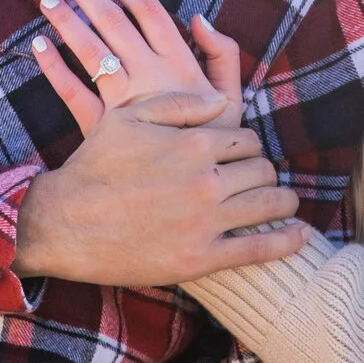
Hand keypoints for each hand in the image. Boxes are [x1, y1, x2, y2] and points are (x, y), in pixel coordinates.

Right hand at [12, 90, 307, 285]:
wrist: (63, 223)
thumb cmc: (94, 166)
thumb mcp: (128, 118)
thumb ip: (179, 104)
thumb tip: (220, 103)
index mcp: (193, 143)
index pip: (246, 139)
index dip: (247, 146)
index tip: (241, 155)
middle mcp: (206, 181)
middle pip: (262, 170)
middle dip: (263, 172)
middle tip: (257, 179)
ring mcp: (206, 222)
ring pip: (268, 204)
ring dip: (282, 202)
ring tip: (284, 204)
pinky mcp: (201, 259)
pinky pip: (258, 249)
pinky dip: (286, 242)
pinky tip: (299, 235)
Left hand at [31, 0, 242, 132]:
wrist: (194, 192)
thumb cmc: (215, 143)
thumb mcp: (233, 97)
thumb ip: (224, 55)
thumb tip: (200, 18)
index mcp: (180, 65)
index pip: (150, 12)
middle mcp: (149, 77)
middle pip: (113, 23)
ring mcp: (122, 103)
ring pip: (90, 52)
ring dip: (67, 22)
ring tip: (48, 1)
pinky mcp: (101, 128)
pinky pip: (71, 93)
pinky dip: (53, 68)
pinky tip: (40, 46)